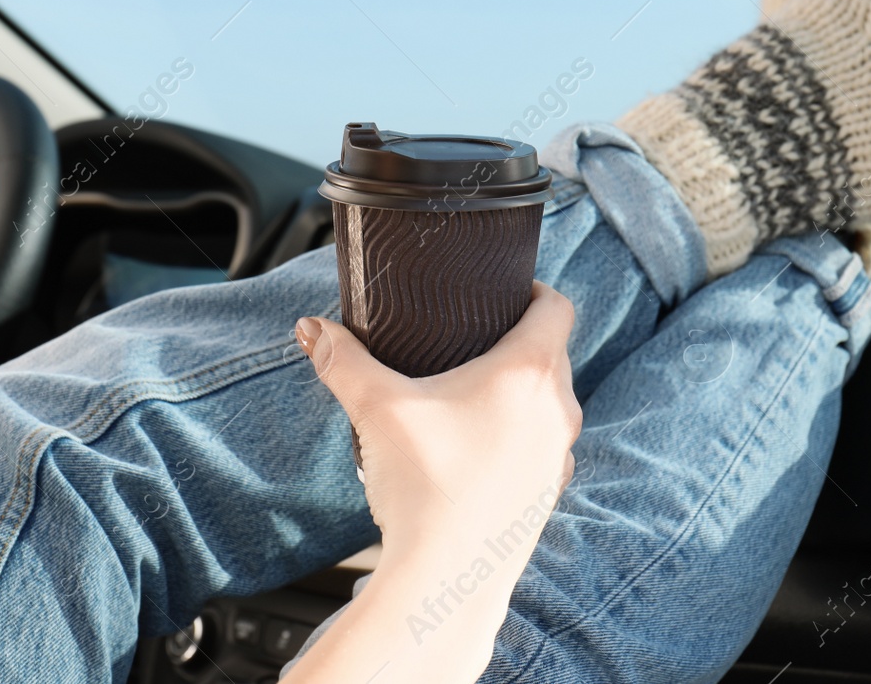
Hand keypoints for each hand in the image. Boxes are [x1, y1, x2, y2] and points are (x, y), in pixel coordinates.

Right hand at [294, 282, 580, 587]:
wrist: (445, 580)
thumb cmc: (424, 488)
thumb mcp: (377, 409)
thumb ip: (343, 361)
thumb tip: (311, 329)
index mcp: (529, 372)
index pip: (556, 307)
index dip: (535, 289)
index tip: (508, 290)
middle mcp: (558, 410)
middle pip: (553, 352)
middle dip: (519, 340)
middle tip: (476, 338)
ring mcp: (559, 455)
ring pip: (550, 402)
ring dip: (522, 392)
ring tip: (473, 394)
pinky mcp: (549, 492)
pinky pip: (543, 446)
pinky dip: (521, 436)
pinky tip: (479, 448)